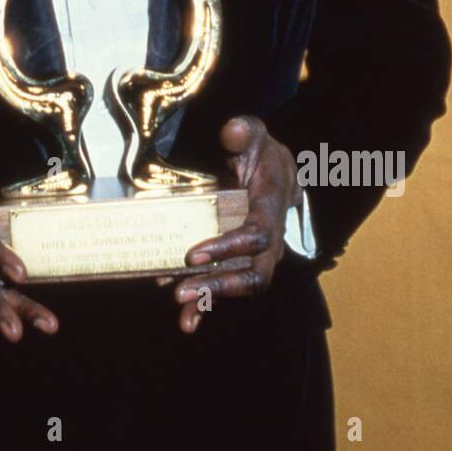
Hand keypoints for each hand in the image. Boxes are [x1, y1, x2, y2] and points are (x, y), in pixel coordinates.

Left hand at [168, 115, 300, 333]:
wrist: (265, 165)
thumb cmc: (257, 149)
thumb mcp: (251, 132)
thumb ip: (243, 131)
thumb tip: (230, 130)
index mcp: (271, 206)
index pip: (258, 235)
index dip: (228, 247)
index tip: (194, 253)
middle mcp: (269, 237)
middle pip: (254, 273)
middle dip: (220, 285)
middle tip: (182, 290)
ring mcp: (254, 253)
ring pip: (239, 284)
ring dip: (210, 297)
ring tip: (180, 303)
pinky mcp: (238, 259)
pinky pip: (226, 286)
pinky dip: (208, 304)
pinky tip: (188, 320)